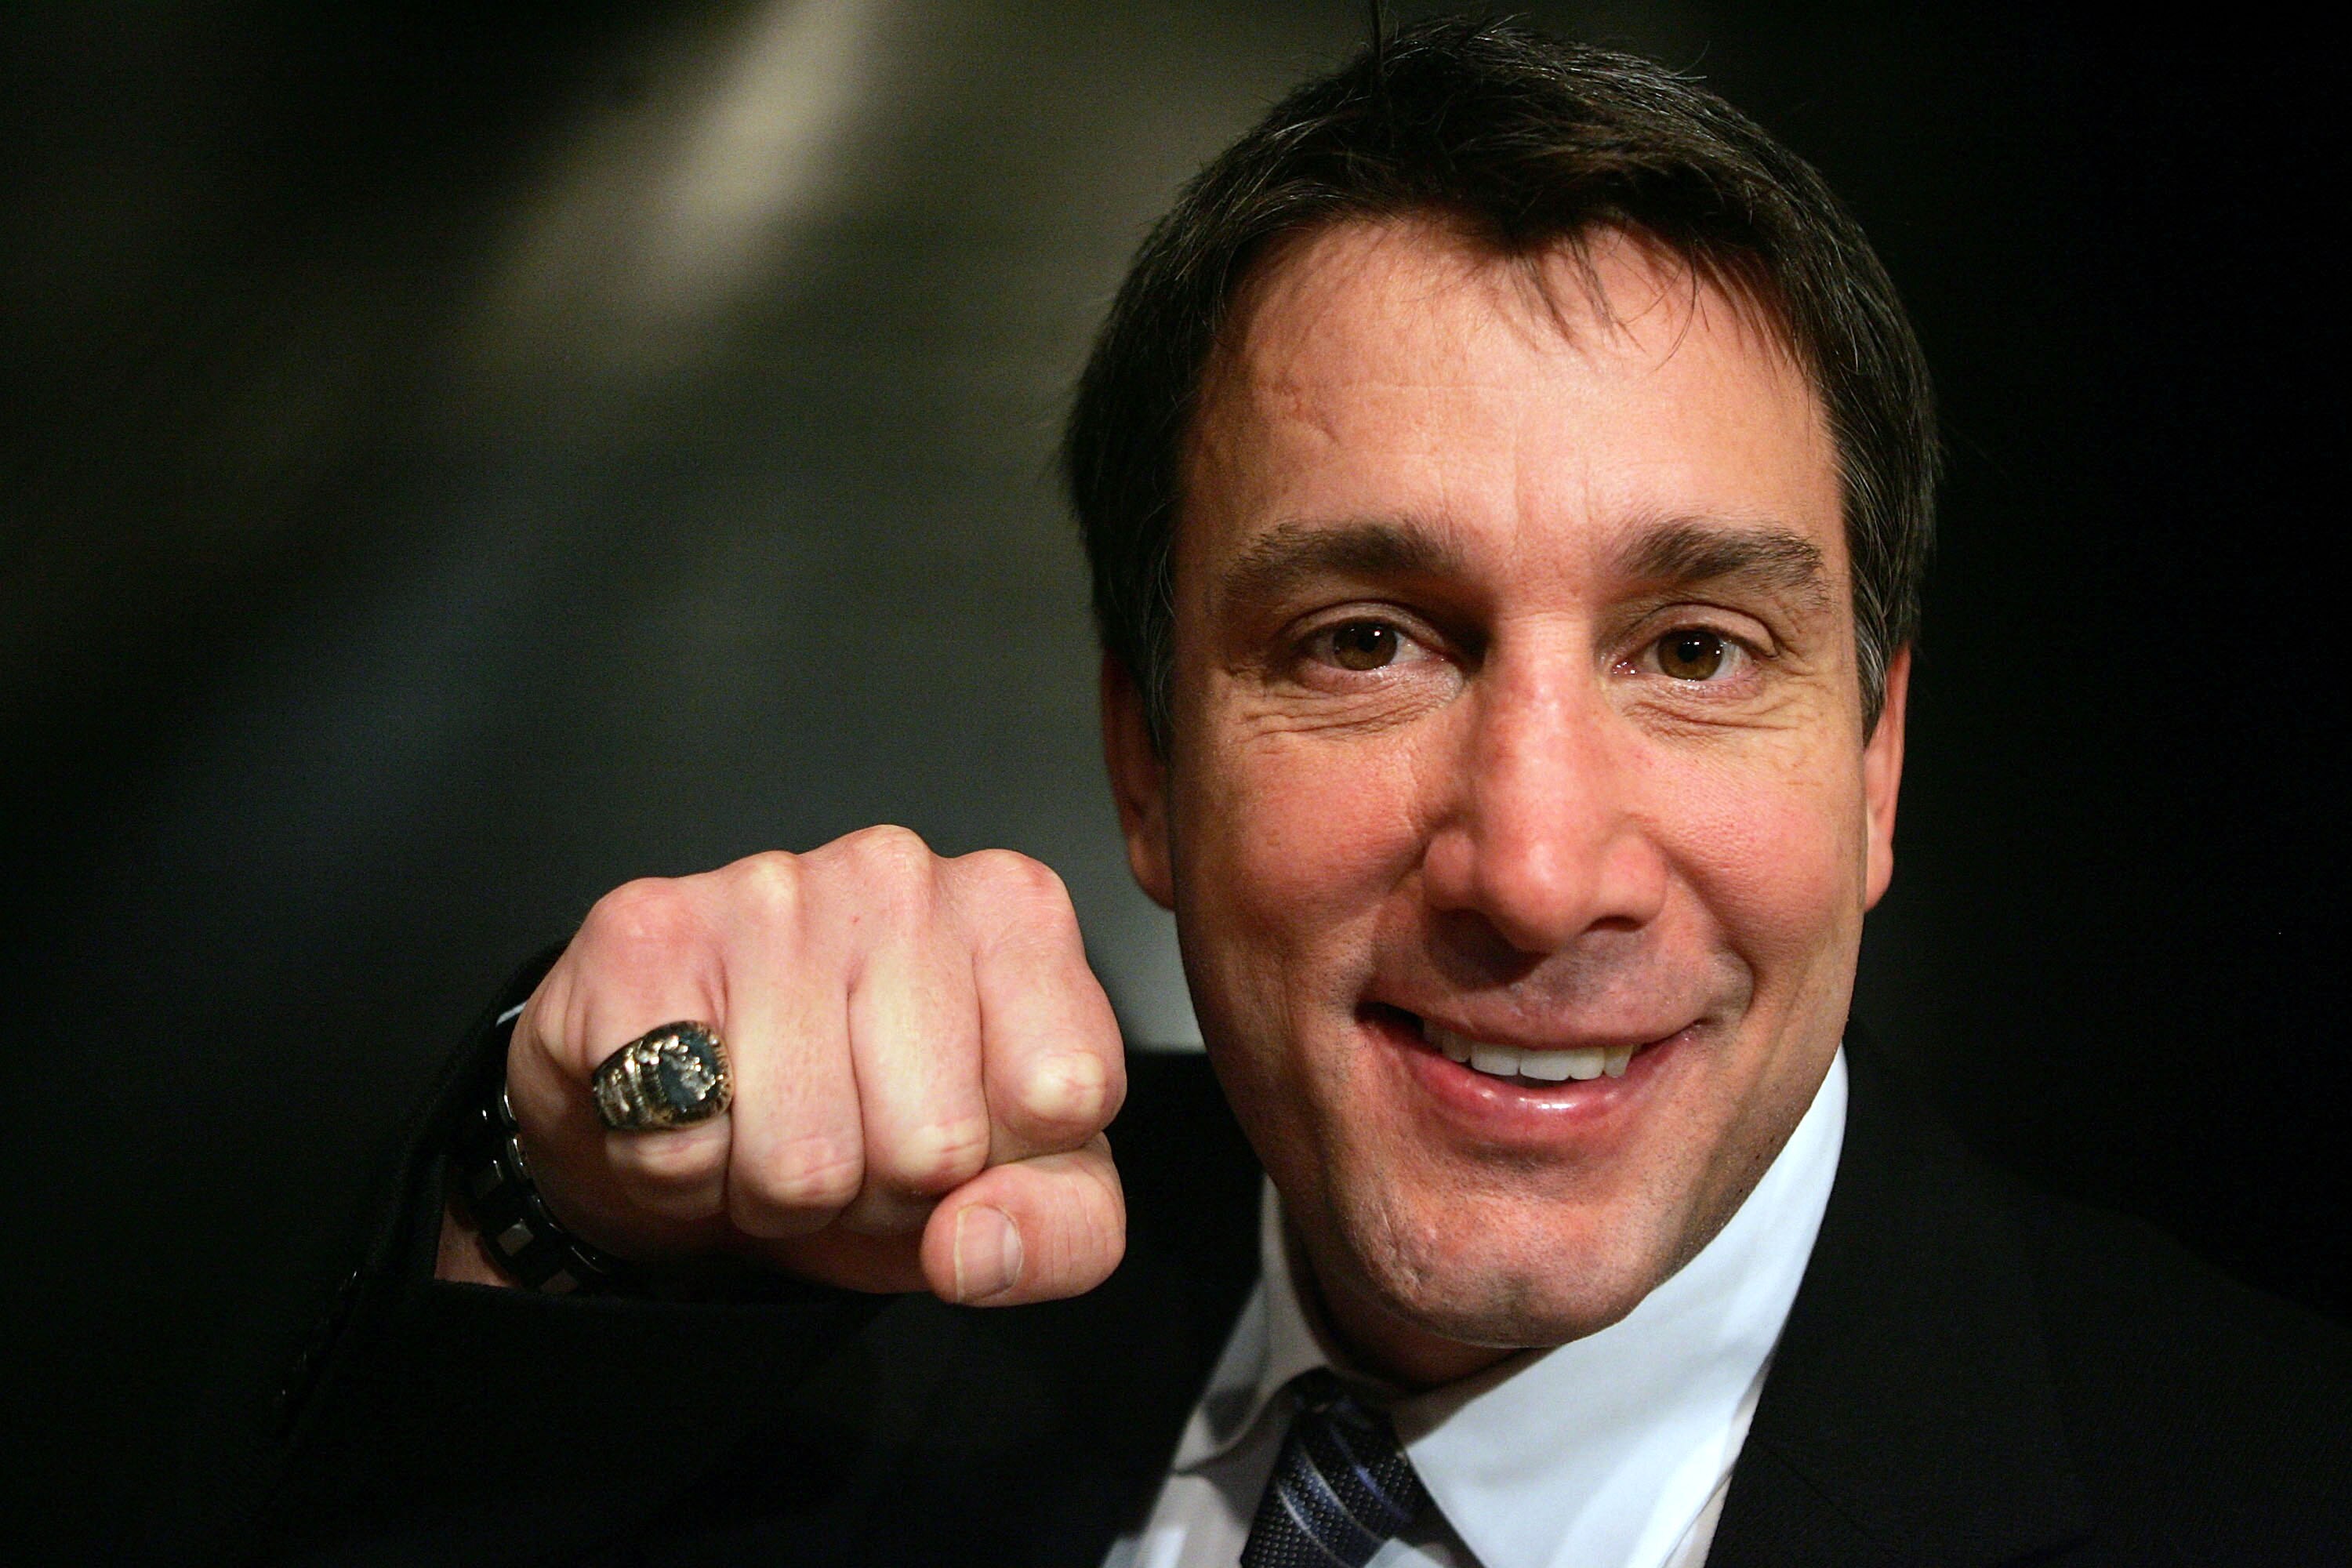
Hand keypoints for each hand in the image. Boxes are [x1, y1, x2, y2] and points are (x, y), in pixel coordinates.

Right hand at [451, 829, 1127, 1304]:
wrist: (687, 1109)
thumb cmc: (869, 1124)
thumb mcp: (1011, 1191)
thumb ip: (1063, 1231)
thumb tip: (978, 1244)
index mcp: (1017, 914)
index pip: (1064, 1096)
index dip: (1002, 1161)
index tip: (962, 1132)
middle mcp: (903, 875)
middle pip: (931, 1144)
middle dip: (884, 1188)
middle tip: (850, 1137)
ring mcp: (769, 891)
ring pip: (801, 1161)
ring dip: (778, 1193)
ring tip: (771, 1125)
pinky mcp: (646, 935)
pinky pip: (678, 1145)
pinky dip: (679, 1172)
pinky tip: (696, 1109)